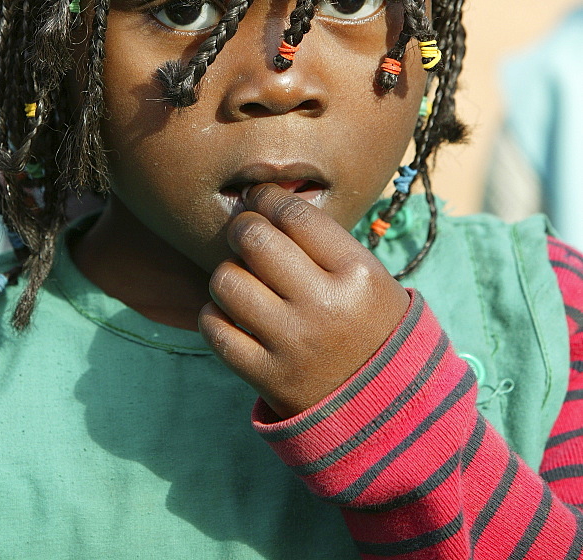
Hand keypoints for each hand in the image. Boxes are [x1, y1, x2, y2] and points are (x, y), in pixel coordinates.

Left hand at [198, 183, 409, 418]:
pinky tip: (231, 313)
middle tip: (244, 232)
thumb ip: (322, 240)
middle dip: (242, 227)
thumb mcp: (369, 277)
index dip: (267, 197)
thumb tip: (264, 199)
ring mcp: (294, 343)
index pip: (294, 214)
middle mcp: (325, 305)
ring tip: (242, 277)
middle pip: (255, 240)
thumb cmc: (371, 325)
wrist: (388, 406)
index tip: (259, 197)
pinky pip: (215, 329)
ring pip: (228, 281)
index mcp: (358, 273)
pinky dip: (214, 314)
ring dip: (228, 272)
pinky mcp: (268, 378)